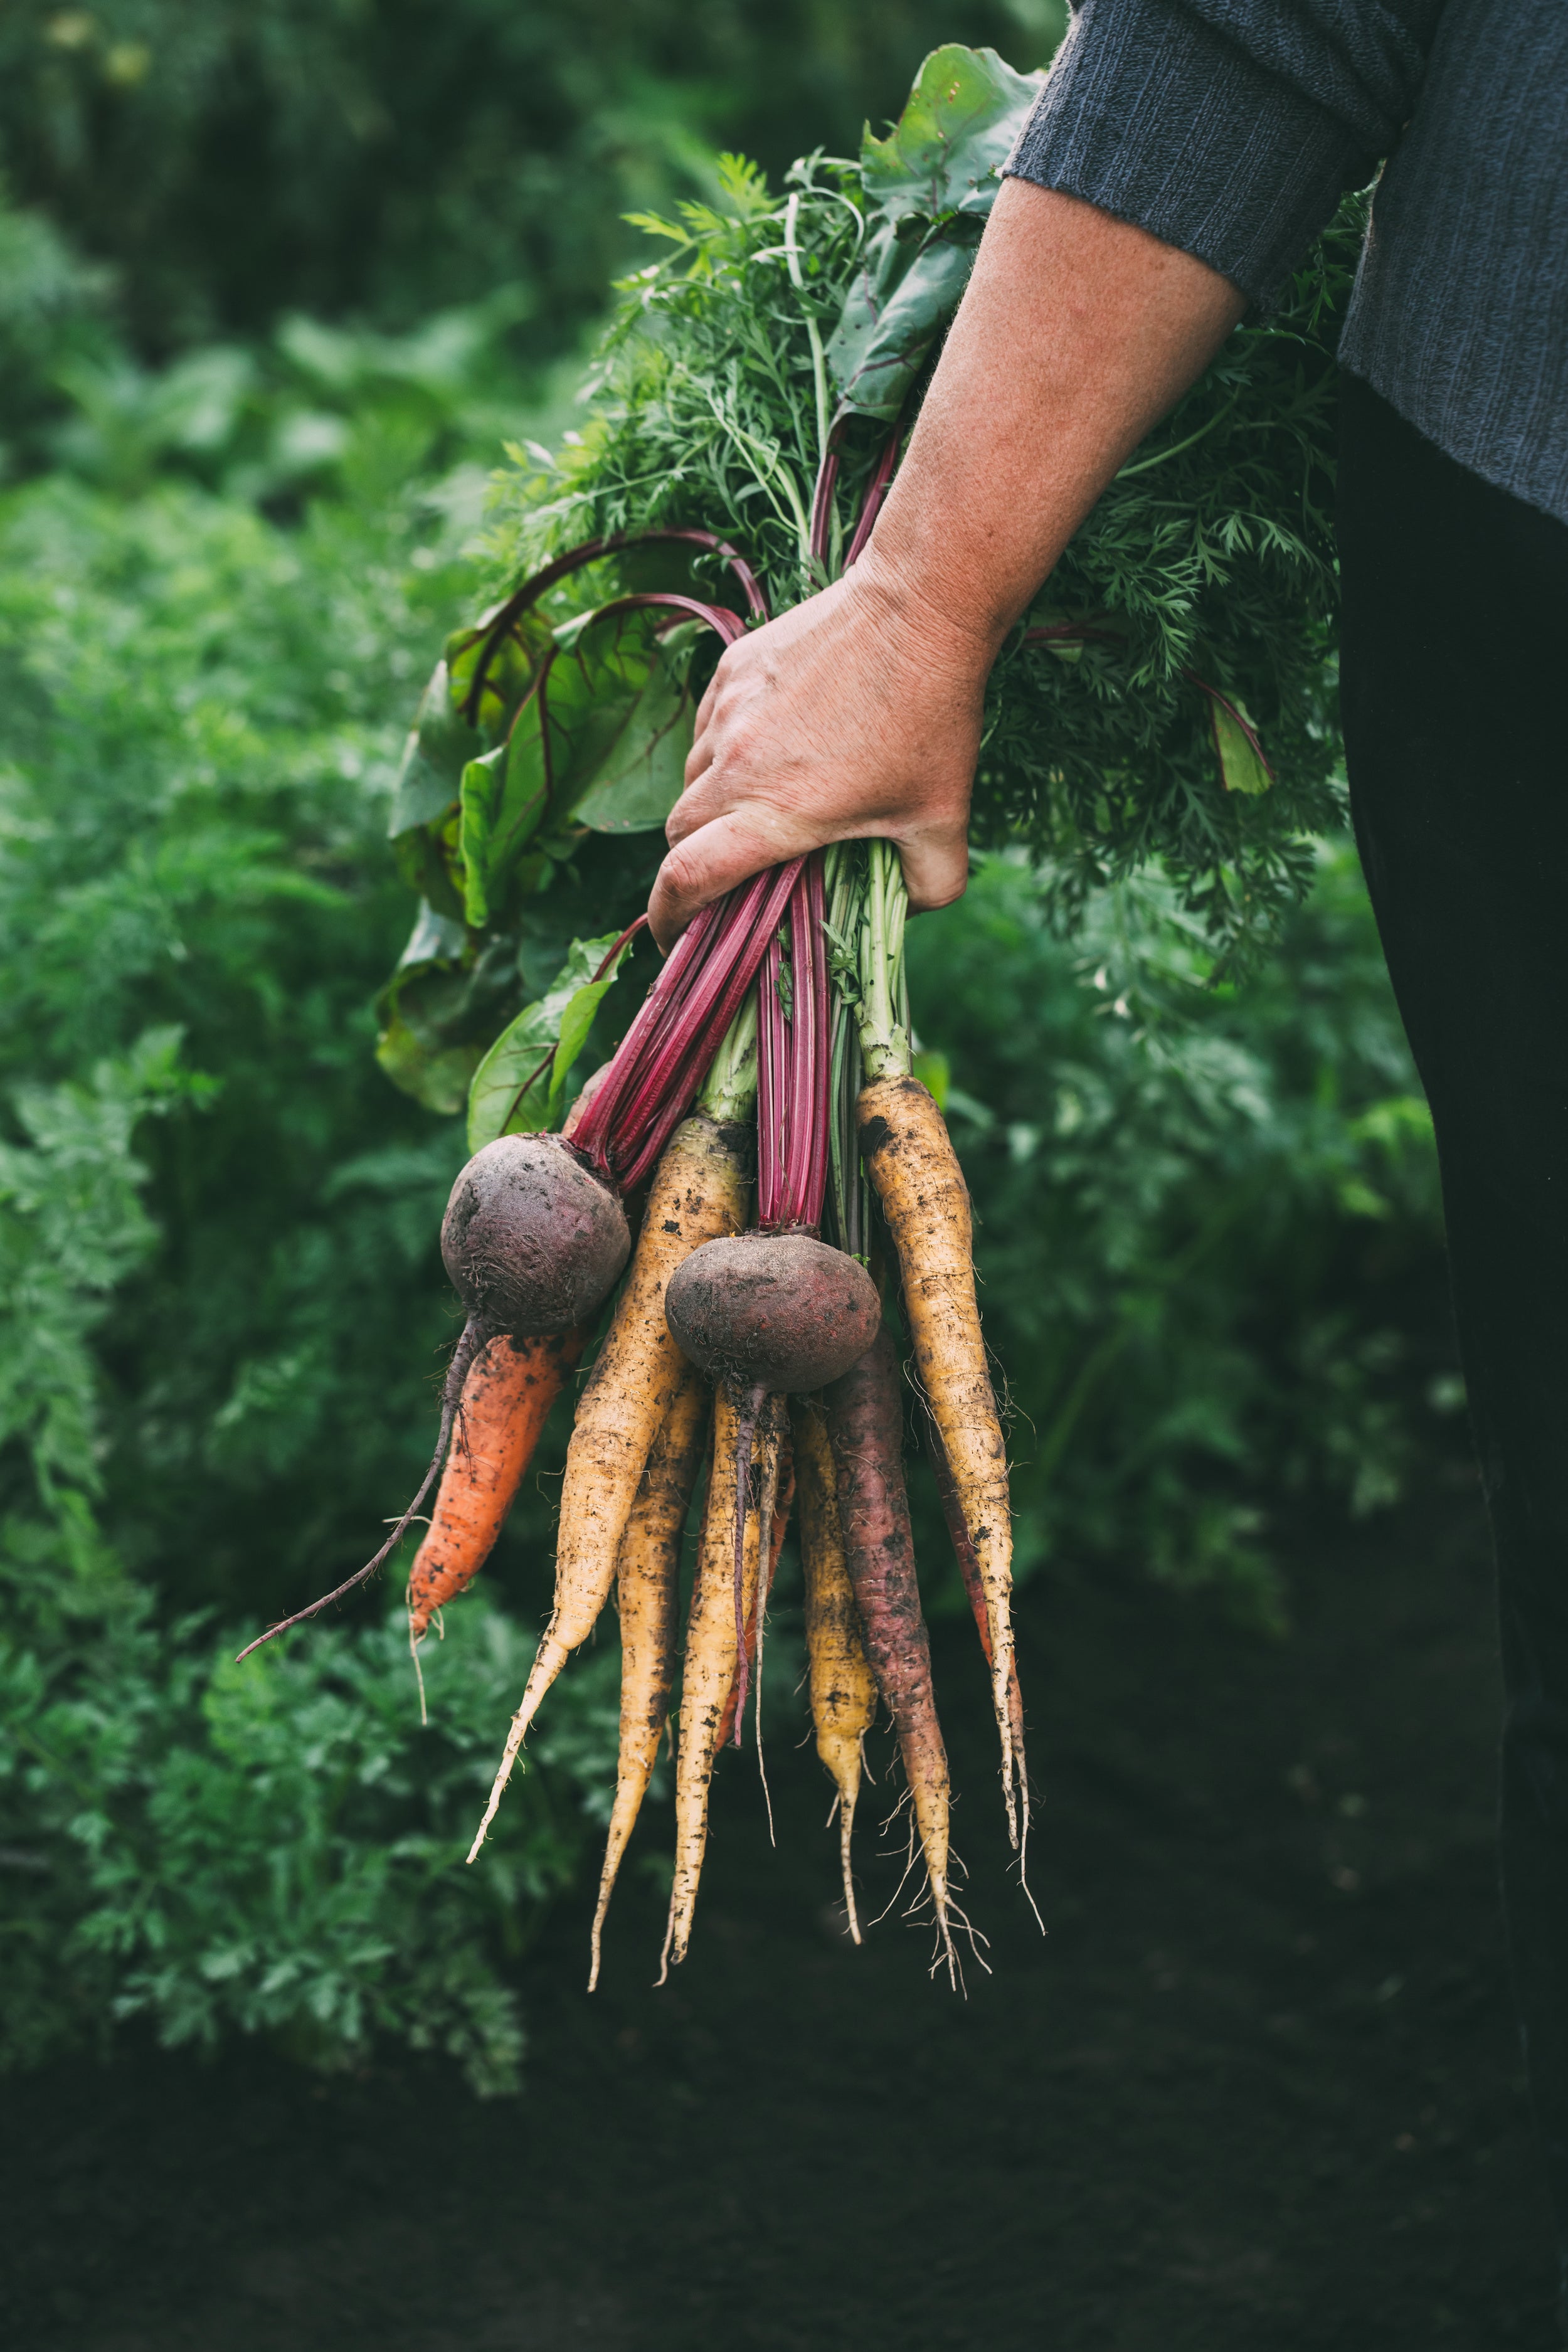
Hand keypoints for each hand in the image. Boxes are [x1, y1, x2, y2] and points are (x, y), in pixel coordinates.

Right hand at [648, 547, 990, 948]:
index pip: (685, 878)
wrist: (920, 603)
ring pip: (692, 781)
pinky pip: (708, 731)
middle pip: (678, 836)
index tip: (676, 943)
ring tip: (760, 813)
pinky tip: (773, 754)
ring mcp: (728, 712)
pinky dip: (724, 758)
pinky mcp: (731, 670)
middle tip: (730, 881)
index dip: (669, 921)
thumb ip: (929, 889)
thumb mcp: (947, 821)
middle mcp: (737, 764)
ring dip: (712, 810)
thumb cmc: (934, 717)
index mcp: (776, 812)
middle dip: (693, 868)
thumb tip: (902, 916)